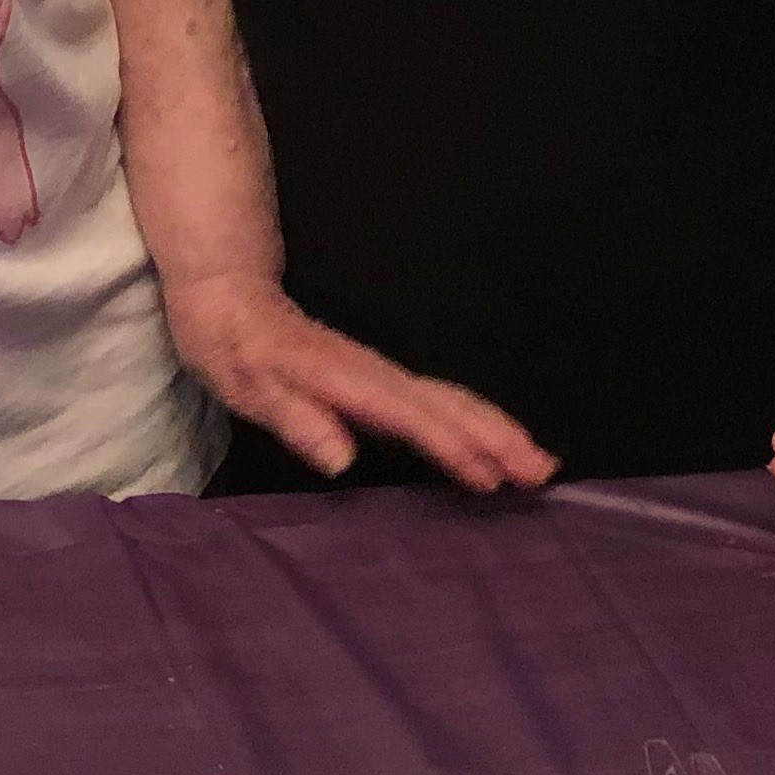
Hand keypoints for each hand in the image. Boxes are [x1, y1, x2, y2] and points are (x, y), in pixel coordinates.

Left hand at [168, 273, 556, 495]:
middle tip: (543, 473)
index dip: (452, 445)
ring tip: (537, 465)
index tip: (491, 476)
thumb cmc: (236, 348)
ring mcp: (381, 375)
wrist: (231, 297)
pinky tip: (491, 445)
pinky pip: (438, 400)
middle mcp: (373, 375)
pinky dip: (473, 420)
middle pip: (448, 403)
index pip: (410, 416)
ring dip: (497, 429)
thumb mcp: (248, 386)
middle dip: (499, 436)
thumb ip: (295, 419)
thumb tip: (340, 460)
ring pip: (451, 400)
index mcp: (344, 379)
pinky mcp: (381, 380)